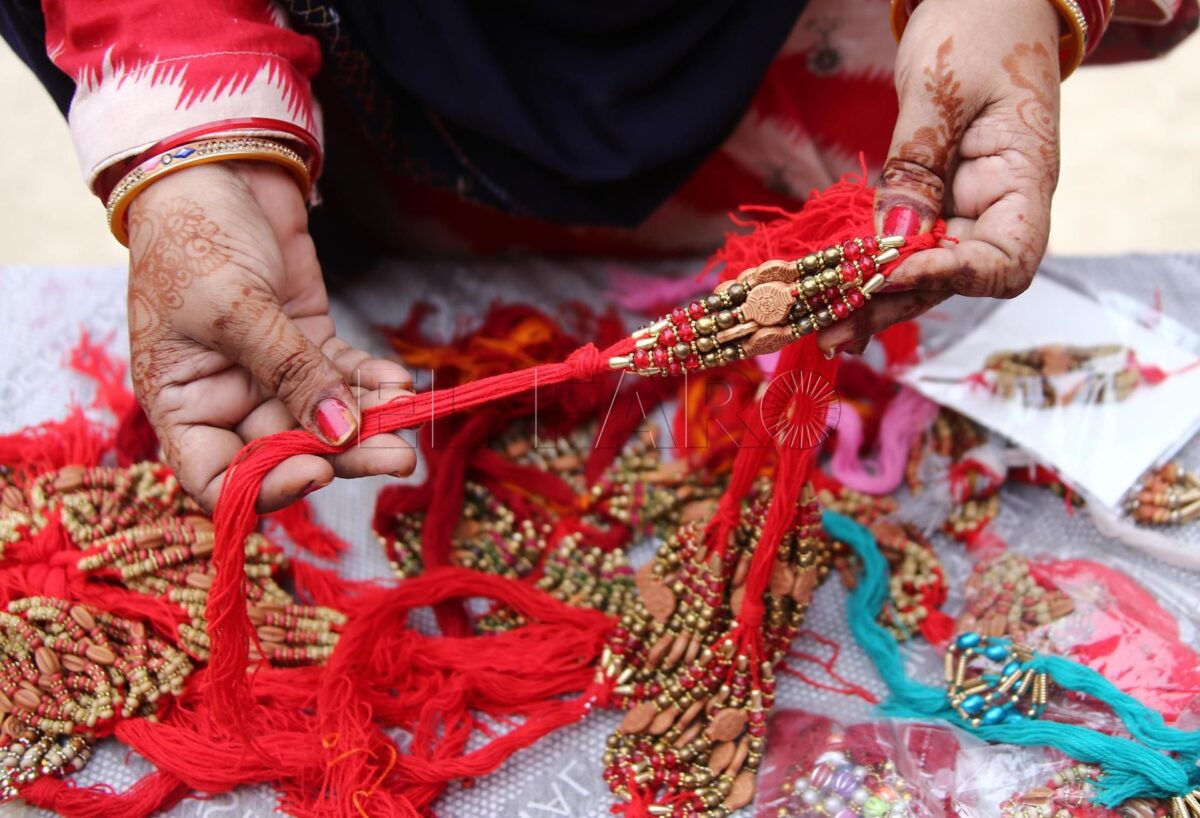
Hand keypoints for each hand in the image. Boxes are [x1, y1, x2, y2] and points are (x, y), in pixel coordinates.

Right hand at [127, 161, 415, 511]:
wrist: (216, 163)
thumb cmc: (193, 235)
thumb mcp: (234, 307)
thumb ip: (289, 372)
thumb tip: (338, 433)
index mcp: (180, 403)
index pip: (217, 476)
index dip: (266, 488)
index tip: (318, 472)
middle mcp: (224, 397)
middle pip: (286, 449)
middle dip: (343, 454)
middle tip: (398, 457)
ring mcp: (270, 370)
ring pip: (324, 417)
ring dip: (369, 422)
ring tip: (411, 420)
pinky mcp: (307, 340)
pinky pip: (343, 375)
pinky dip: (372, 381)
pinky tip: (400, 383)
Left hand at [818, 0, 1061, 354]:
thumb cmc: (979, 25)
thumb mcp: (942, 89)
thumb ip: (916, 164)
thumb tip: (893, 238)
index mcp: (1025, 178)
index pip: (1004, 260)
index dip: (950, 277)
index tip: (888, 273)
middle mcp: (999, 205)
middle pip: (954, 278)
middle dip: (895, 305)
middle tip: (833, 333)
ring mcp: (967, 205)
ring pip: (924, 270)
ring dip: (876, 301)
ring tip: (825, 330)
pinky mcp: (934, 198)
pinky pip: (905, 243)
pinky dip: (872, 267)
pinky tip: (835, 291)